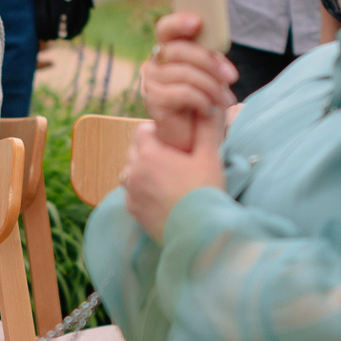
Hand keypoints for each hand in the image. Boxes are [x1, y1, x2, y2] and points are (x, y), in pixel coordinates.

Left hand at [122, 117, 226, 238]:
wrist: (199, 232)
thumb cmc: (205, 191)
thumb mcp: (209, 156)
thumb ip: (206, 128)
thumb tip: (209, 108)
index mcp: (150, 153)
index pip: (143, 129)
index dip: (158, 131)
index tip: (174, 140)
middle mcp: (134, 171)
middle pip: (135, 150)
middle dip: (151, 150)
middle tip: (173, 158)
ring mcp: (131, 192)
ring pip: (132, 171)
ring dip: (145, 170)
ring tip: (167, 176)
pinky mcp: (133, 211)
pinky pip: (132, 192)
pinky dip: (143, 190)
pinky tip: (162, 194)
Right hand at [139, 10, 236, 153]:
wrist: (192, 139)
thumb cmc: (204, 103)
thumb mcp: (210, 75)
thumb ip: (209, 57)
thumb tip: (215, 46)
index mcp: (167, 51)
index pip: (166, 29)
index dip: (179, 22)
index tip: (198, 22)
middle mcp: (154, 64)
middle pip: (179, 50)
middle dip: (210, 63)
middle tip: (231, 77)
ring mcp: (150, 83)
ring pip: (185, 73)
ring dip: (212, 87)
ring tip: (225, 100)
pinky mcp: (153, 102)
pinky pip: (183, 93)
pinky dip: (202, 100)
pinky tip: (209, 109)